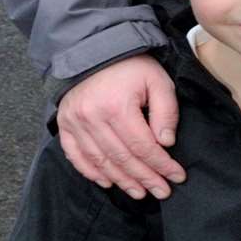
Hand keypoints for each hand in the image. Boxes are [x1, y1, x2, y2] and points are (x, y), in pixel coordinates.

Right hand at [56, 54, 185, 199]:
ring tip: (140, 192)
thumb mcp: (157, 79)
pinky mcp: (65, 124)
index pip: (143, 146)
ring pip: (101, 162)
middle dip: (145, 178)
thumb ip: (165, 110)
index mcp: (117, 106)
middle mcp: (93, 118)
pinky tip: (108, 182)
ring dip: (122, 181)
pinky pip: (76, 156)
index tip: (176, 176)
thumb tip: (165, 143)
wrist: (93, 48)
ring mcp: (75, 123)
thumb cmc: (129, 64)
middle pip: (123, 159)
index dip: (161, 165)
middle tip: (162, 191)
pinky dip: (91, 172)